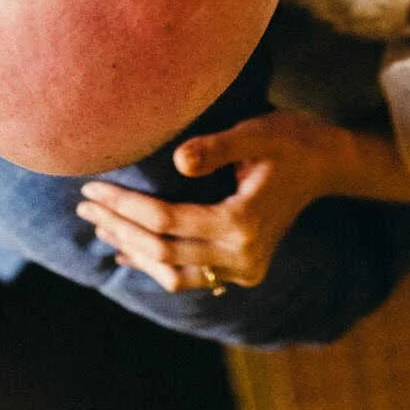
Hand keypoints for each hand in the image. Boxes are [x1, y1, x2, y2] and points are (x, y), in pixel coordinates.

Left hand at [76, 111, 347, 293]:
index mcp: (244, 222)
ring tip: (99, 225)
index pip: (166, 221)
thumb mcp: (255, 132)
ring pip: (172, 273)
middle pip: (163, 250)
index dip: (124, 205)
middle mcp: (244, 256)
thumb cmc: (287, 139)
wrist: (325, 164)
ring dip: (132, 251)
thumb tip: (178, 160)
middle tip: (84, 206)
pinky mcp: (242, 271)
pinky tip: (125, 252)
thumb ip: (217, 146)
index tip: (92, 188)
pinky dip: (155, 266)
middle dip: (118, 227)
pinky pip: (190, 277)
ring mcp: (245, 270)